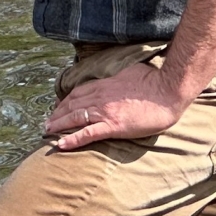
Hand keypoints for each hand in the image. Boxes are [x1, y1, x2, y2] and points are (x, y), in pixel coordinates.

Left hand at [43, 64, 184, 150]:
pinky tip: (61, 144)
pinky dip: (72, 139)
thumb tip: (118, 77)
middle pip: (72, 105)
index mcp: (104, 85)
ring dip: (58, 124)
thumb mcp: (131, 71)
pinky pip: (87, 134)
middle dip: (57, 113)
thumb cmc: (154, 81)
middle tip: (47, 122)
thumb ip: (119, 76)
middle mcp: (100, 98)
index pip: (77, 93)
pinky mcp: (113, 126)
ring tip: (47, 131)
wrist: (167, 91)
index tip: (57, 106)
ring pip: (75, 118)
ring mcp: (105, 112)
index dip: (65, 101)